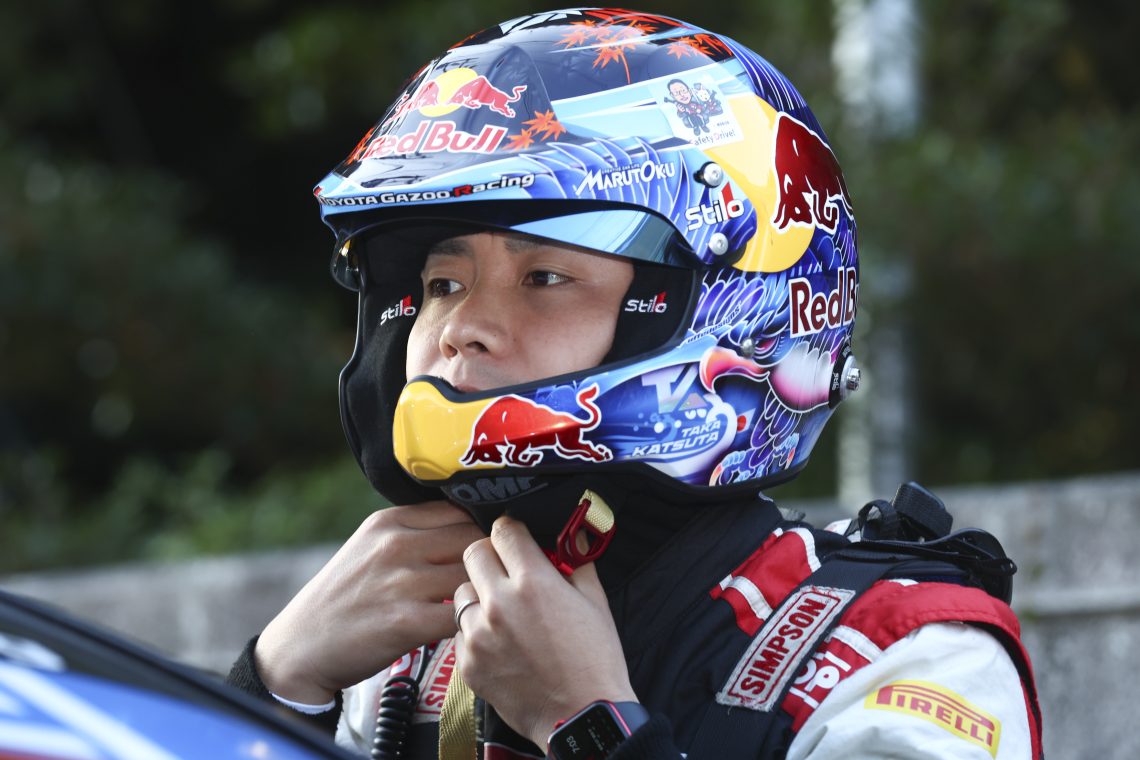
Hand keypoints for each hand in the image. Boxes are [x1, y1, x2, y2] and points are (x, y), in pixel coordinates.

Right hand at [254, 500, 484, 703]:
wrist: (301, 647)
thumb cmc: (344, 598)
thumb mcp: (369, 547)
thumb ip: (414, 532)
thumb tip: (469, 526)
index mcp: (389, 521)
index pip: (460, 510)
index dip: (480, 531)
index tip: (486, 551)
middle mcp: (396, 544)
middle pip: (473, 539)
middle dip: (488, 562)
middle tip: (492, 582)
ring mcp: (401, 581)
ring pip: (473, 576)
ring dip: (482, 593)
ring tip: (481, 606)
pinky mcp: (406, 621)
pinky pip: (462, 613)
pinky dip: (470, 622)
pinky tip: (464, 629)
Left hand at [453, 516, 636, 748]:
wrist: (582, 716)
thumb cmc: (595, 659)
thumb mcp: (595, 601)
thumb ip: (578, 561)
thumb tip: (574, 534)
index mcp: (533, 582)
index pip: (503, 529)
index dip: (512, 531)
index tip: (517, 540)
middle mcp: (499, 603)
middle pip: (473, 552)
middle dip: (491, 555)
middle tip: (507, 571)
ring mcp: (479, 635)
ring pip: (462, 592)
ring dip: (479, 594)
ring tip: (503, 611)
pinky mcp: (467, 663)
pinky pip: (460, 632)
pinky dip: (476, 632)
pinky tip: (500, 643)